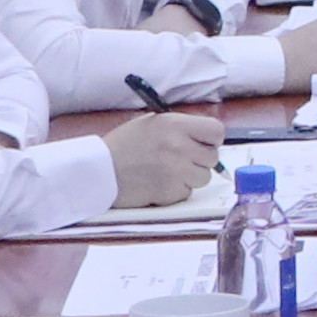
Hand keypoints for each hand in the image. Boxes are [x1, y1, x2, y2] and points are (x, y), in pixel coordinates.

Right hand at [105, 113, 223, 208]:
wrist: (100, 171)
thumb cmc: (124, 145)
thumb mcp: (152, 124)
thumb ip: (181, 129)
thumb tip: (207, 139)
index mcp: (175, 125)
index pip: (216, 130)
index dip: (212, 139)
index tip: (203, 143)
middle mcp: (179, 147)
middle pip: (212, 157)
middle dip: (199, 159)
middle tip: (181, 159)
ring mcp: (176, 171)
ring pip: (203, 177)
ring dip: (190, 177)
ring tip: (168, 171)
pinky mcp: (170, 192)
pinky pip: (187, 192)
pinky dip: (177, 190)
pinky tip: (159, 182)